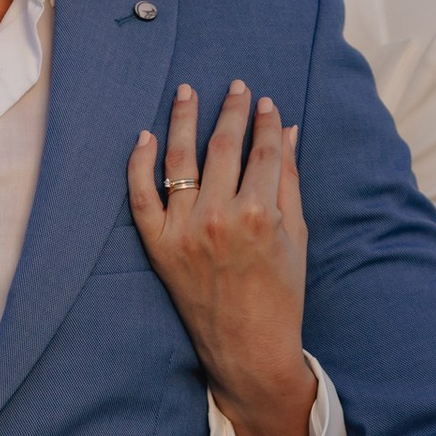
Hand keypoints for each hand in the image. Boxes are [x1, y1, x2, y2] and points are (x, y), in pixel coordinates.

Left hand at [127, 81, 314, 435]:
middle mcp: (219, 217)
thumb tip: (288, 131)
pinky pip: (141, 197)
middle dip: (231, 111)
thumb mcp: (296, 235)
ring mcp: (184, 232)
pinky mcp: (160, 247)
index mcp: (260, 213)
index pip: (263, 150)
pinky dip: (139, 164)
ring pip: (180, 161)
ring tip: (186, 93)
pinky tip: (145, 137)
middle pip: (223, 146)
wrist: (249, 347)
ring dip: (183, 121)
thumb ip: (289, 180)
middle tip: (234, 88)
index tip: (266, 102)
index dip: (266, 122)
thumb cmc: (281, 294)